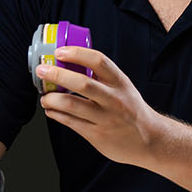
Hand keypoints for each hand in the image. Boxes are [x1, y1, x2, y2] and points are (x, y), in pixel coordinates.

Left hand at [36, 46, 167, 166]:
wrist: (149, 140)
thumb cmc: (130, 109)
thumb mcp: (123, 88)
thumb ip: (102, 77)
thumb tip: (71, 63)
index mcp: (120, 82)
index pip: (98, 61)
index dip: (77, 54)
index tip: (60, 52)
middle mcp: (114, 99)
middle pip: (82, 83)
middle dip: (57, 75)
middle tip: (42, 71)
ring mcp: (105, 118)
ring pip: (71, 105)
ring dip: (51, 99)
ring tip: (45, 97)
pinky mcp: (96, 135)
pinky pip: (70, 122)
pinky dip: (55, 114)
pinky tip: (51, 110)